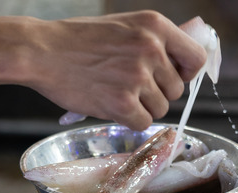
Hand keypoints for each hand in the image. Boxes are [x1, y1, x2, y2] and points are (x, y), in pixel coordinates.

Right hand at [22, 11, 206, 130]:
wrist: (42, 51)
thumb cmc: (79, 40)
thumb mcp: (124, 26)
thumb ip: (153, 42)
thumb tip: (183, 65)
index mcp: (155, 26)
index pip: (196, 57)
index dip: (186, 73)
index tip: (173, 77)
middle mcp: (151, 49)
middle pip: (176, 89)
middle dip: (157, 93)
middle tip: (131, 88)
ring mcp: (137, 77)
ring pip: (161, 108)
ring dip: (142, 108)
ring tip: (116, 94)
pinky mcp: (122, 102)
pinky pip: (144, 122)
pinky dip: (130, 121)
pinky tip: (112, 106)